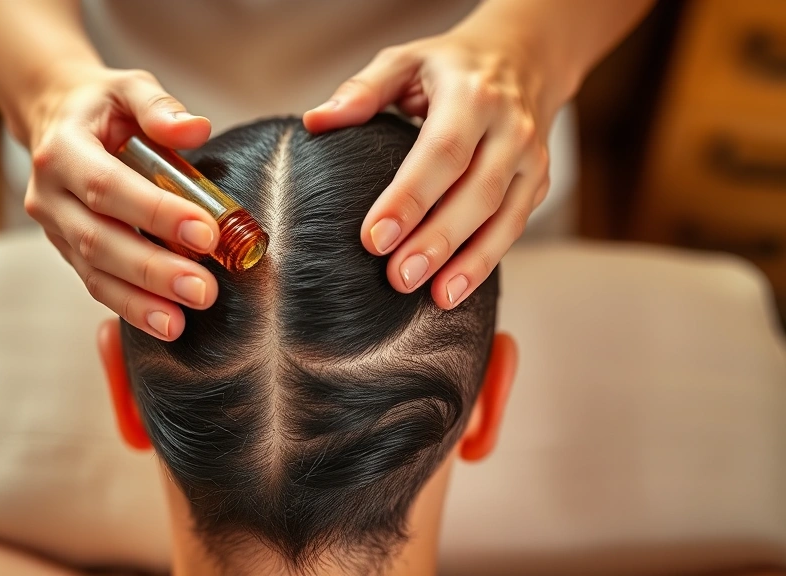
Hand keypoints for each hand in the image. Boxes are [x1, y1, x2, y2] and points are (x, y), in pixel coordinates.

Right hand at [23, 64, 219, 339]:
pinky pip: (97, 285)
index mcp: (62, 150)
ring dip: (140, 302)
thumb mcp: (128, 87)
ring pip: (94, 273)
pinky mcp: (69, 253)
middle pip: (99, 240)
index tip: (206, 232)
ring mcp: (56, 230)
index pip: (107, 186)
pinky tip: (165, 325)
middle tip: (203, 289)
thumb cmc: (101, 106)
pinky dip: (131, 308)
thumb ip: (159, 106)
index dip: (155, 212)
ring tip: (181, 322)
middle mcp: (50, 196)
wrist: (55, 121)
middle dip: (153, 270)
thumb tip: (196, 130)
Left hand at [304, 31, 551, 309]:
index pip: (443, 151)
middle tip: (398, 278)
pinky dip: (485, 263)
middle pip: (477, 192)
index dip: (410, 197)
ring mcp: (530, 159)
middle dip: (437, 240)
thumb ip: (362, 91)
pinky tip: (454, 291)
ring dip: (469, 263)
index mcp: (471, 95)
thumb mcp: (405, 61)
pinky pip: (513, 229)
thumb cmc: (451, 67)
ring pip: (504, 218)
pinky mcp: (537, 184)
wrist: (523, 58)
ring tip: (434, 298)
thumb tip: (316, 122)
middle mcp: (509, 128)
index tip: (374, 237)